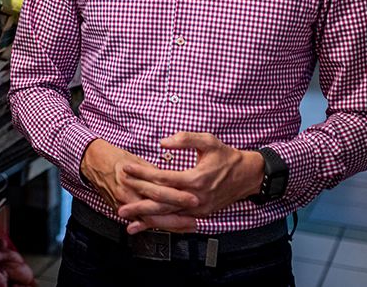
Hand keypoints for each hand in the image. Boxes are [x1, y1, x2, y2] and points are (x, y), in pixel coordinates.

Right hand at [79, 139, 197, 222]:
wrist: (93, 162)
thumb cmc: (115, 158)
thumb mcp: (136, 160)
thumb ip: (154, 173)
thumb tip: (172, 179)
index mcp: (133, 178)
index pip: (159, 191)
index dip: (177, 197)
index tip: (194, 198)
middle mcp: (128, 194)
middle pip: (155, 210)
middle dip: (177, 217)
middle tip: (195, 220)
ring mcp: (123, 204)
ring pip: (149, 220)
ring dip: (170, 225)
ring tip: (187, 226)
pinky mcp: (120, 210)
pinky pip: (141, 221)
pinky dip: (156, 226)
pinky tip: (170, 228)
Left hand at [117, 132, 264, 233]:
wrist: (248, 176)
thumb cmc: (226, 156)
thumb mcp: (208, 141)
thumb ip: (185, 138)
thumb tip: (163, 142)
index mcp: (196, 178)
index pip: (162, 178)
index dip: (142, 173)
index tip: (125, 169)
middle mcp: (196, 197)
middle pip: (161, 202)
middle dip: (138, 201)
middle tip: (118, 200)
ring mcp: (198, 209)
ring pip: (168, 217)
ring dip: (146, 219)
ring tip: (127, 220)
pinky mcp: (200, 215)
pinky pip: (177, 222)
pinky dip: (161, 225)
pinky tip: (147, 227)